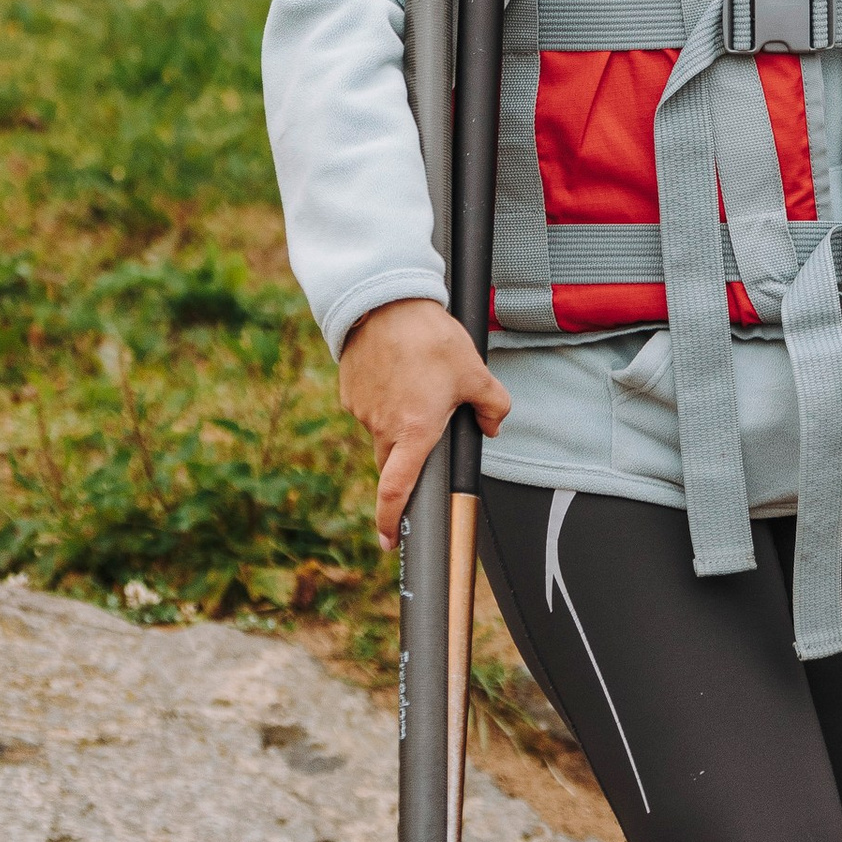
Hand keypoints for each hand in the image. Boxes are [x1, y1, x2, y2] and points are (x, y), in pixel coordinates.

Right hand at [339, 298, 511, 547]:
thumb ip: (492, 407)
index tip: (390, 540)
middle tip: (426, 427)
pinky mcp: (349, 393)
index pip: (397, 490)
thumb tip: (492, 427)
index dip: (391, 520)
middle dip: (408, 460)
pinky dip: (384, 401)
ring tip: (418, 382)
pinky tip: (399, 373)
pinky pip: (369, 409)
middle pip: (393, 464)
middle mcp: (383, 428)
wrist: (385, 301)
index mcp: (415, 432)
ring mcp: (362, 411)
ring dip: (399, 422)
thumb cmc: (429, 337)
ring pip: (382, 433)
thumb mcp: (476, 372)